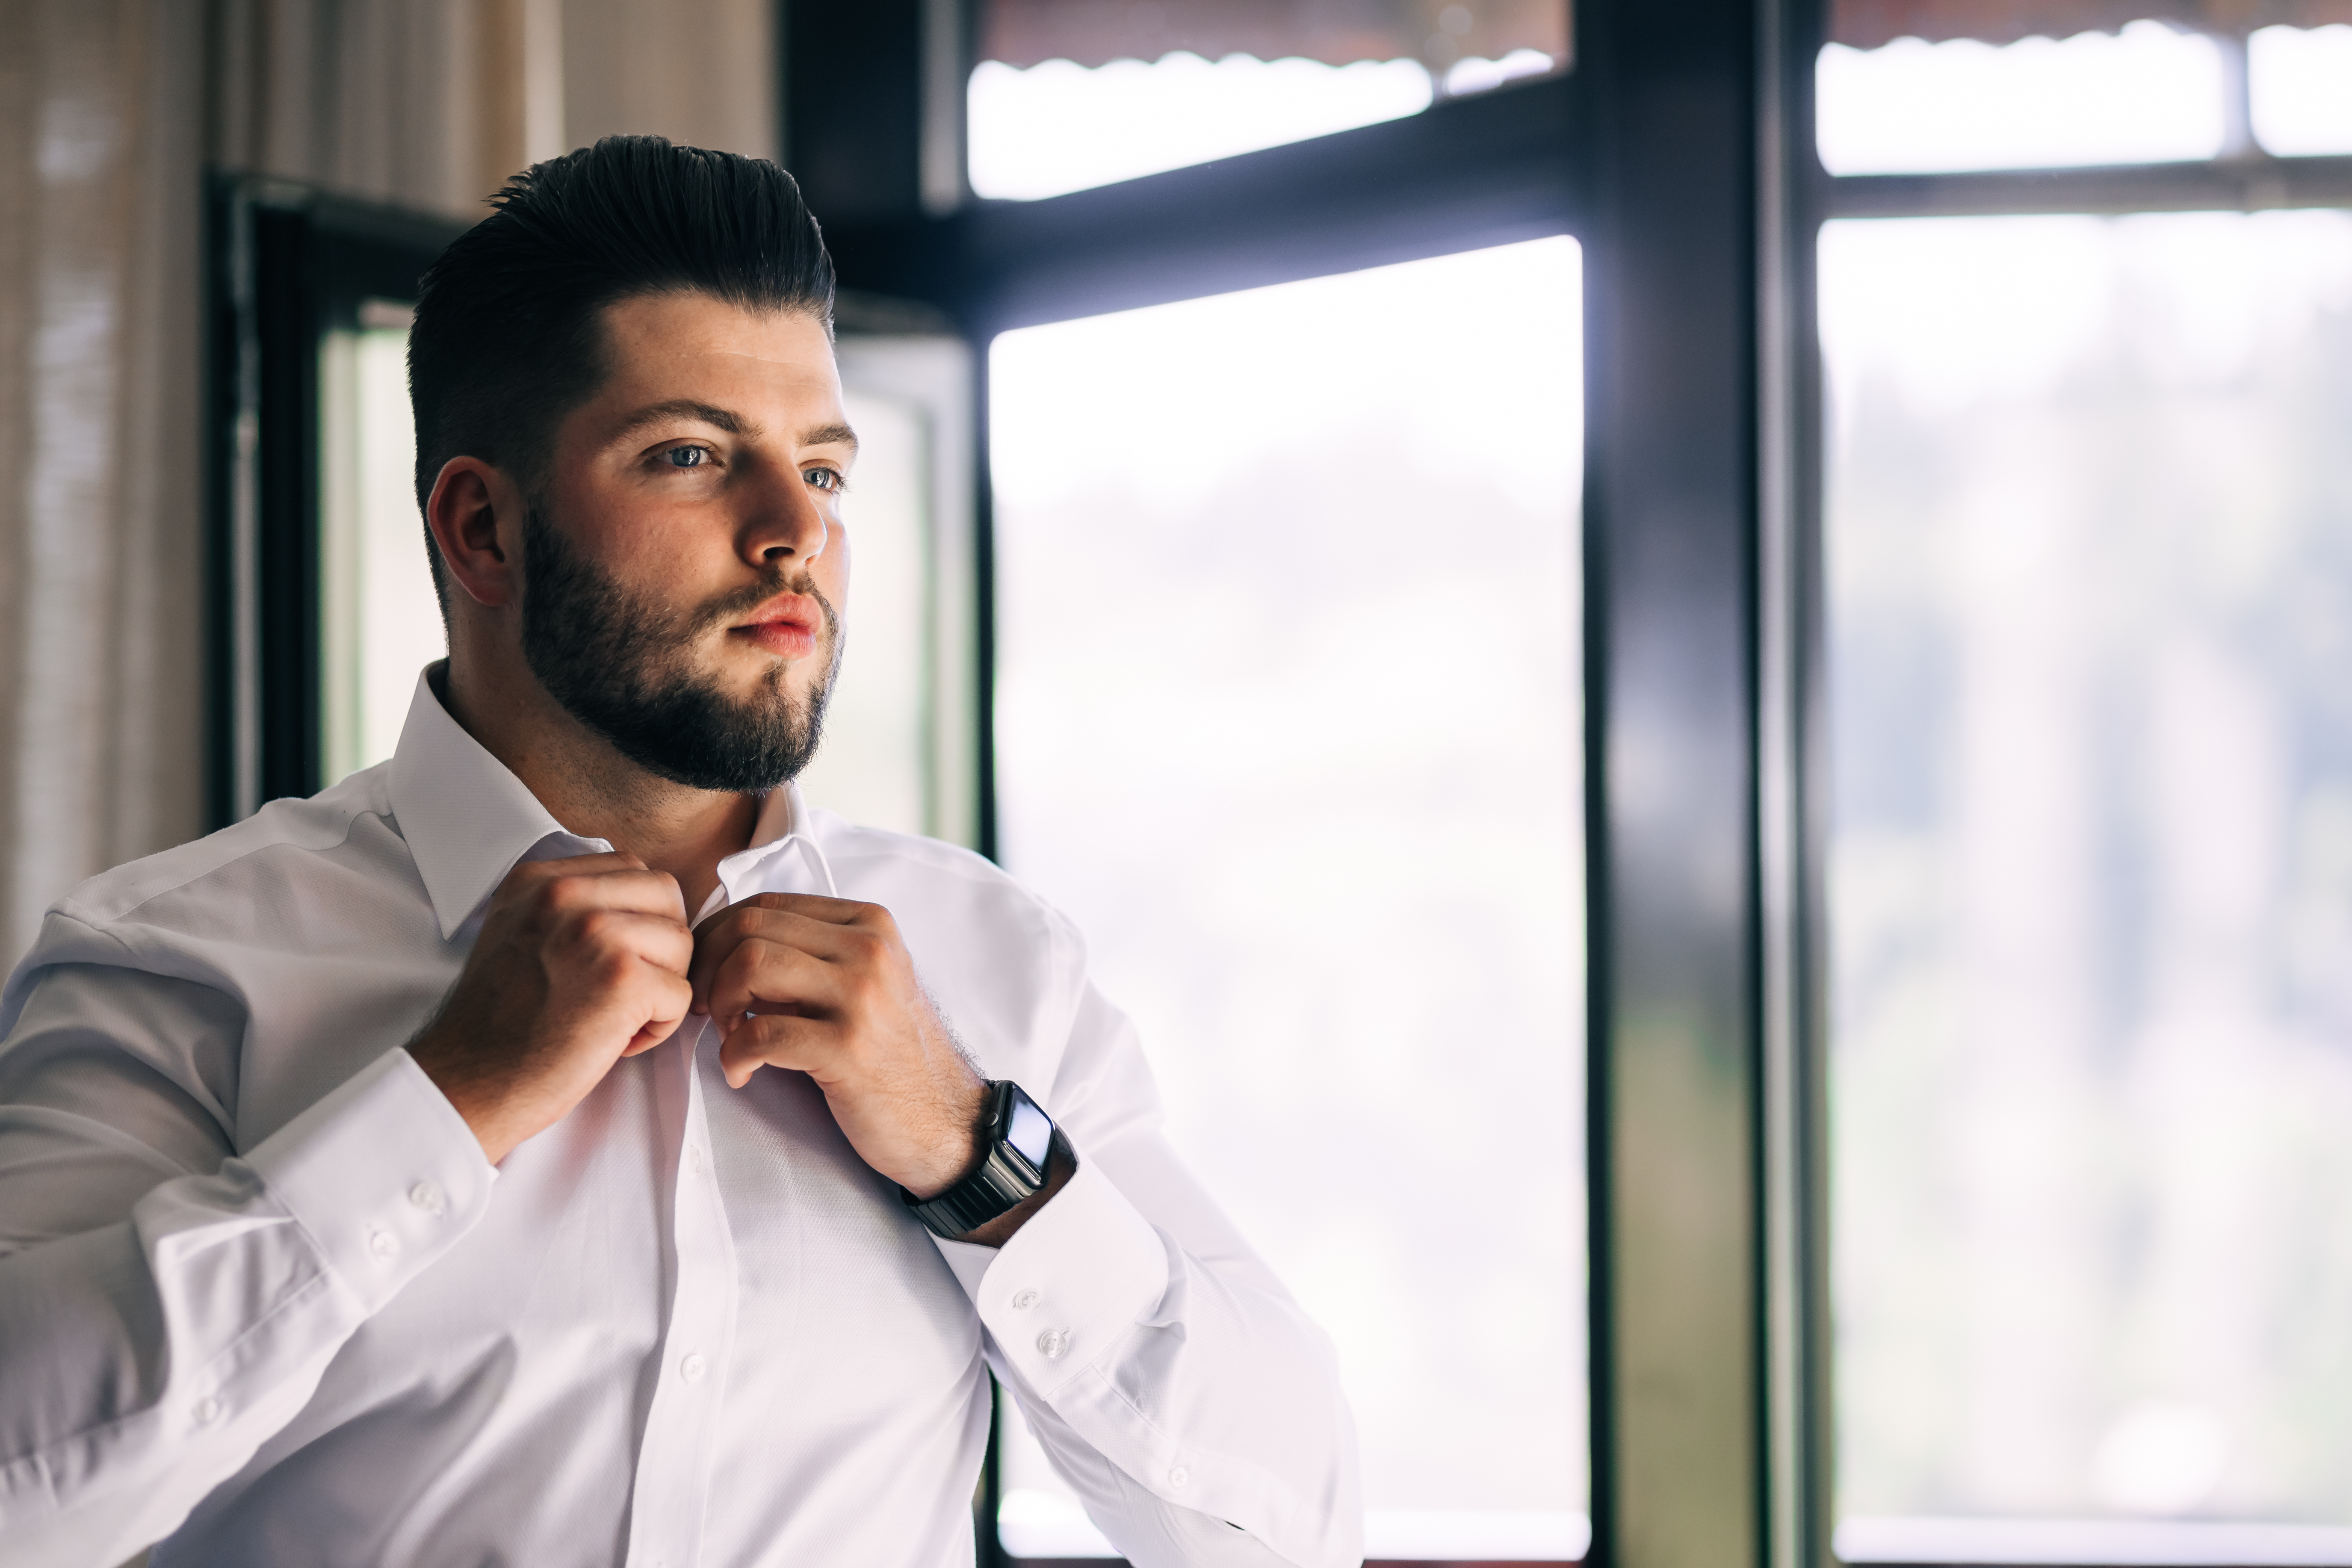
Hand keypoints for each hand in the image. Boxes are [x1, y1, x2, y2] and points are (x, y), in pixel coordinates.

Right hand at [409, 853, 693, 1163]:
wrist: (470, 1081)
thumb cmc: (502, 1022)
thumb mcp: (520, 933)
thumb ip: (571, 905)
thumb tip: (642, 902)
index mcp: (539, 879)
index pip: (631, 869)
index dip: (638, 918)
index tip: (610, 960)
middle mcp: (564, 895)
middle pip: (665, 896)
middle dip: (660, 947)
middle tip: (626, 990)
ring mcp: (594, 933)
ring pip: (680, 943)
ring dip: (661, 988)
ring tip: (616, 1018)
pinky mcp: (621, 979)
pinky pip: (681, 994)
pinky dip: (660, 1027)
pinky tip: (616, 1042)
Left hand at [689, 893, 987, 1198]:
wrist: (944, 1120)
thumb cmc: (890, 1054)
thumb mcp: (863, 984)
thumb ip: (811, 955)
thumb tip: (725, 944)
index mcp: (869, 924)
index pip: (765, 904)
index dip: (716, 937)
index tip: (705, 976)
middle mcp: (869, 949)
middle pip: (750, 928)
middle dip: (707, 968)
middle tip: (705, 1008)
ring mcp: (862, 997)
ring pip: (750, 965)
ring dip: (719, 1004)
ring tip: (729, 1035)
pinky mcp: (849, 1049)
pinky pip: (760, 1034)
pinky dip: (734, 1056)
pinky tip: (744, 1073)